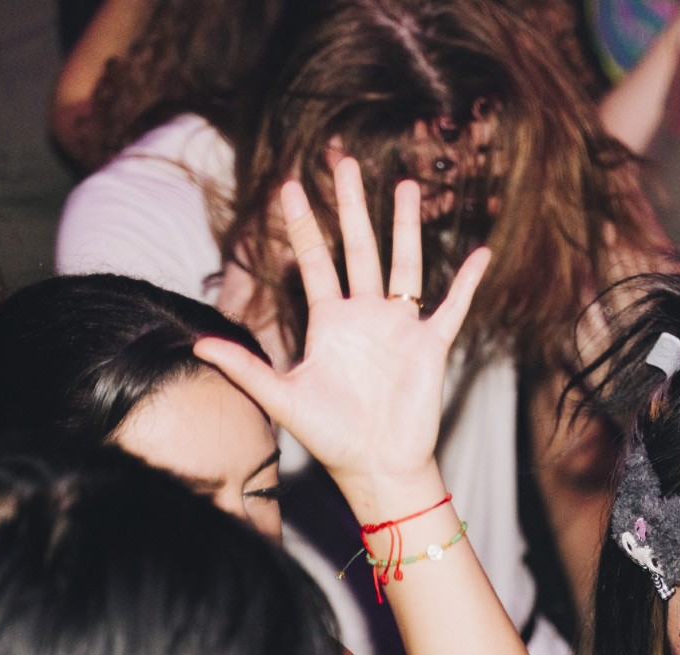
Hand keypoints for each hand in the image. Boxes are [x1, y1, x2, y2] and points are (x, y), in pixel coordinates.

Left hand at [194, 157, 490, 492]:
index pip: (313, 261)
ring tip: (405, 186)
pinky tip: (482, 253)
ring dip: (404, 226)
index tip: (289, 186)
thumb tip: (197, 344)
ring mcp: (400, 328)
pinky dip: (469, 281)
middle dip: (351, 206)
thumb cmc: (332, 437)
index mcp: (329, 323)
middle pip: (358, 248)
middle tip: (344, 162)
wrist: (377, 467)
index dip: (301, 225)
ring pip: (404, 264)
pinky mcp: (430, 345)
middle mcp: (364, 316)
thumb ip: (245, 368)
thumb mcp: (283, 399)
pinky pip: (454, 306)